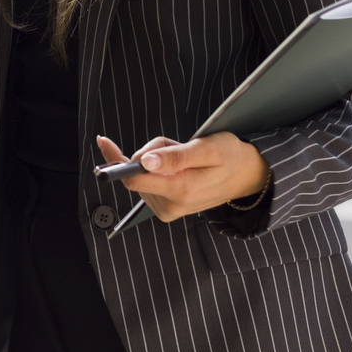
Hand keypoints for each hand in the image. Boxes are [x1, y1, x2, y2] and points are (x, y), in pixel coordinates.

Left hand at [95, 133, 269, 222]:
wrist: (247, 175)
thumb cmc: (230, 157)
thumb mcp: (207, 149)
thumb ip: (175, 157)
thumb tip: (144, 161)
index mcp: (180, 190)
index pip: (133, 178)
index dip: (116, 160)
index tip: (104, 142)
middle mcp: (171, 205)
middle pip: (137, 172)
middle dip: (151, 153)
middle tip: (176, 146)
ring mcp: (169, 209)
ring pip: (143, 176)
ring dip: (157, 161)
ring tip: (184, 157)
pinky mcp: (167, 208)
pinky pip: (150, 183)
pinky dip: (159, 170)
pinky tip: (178, 167)